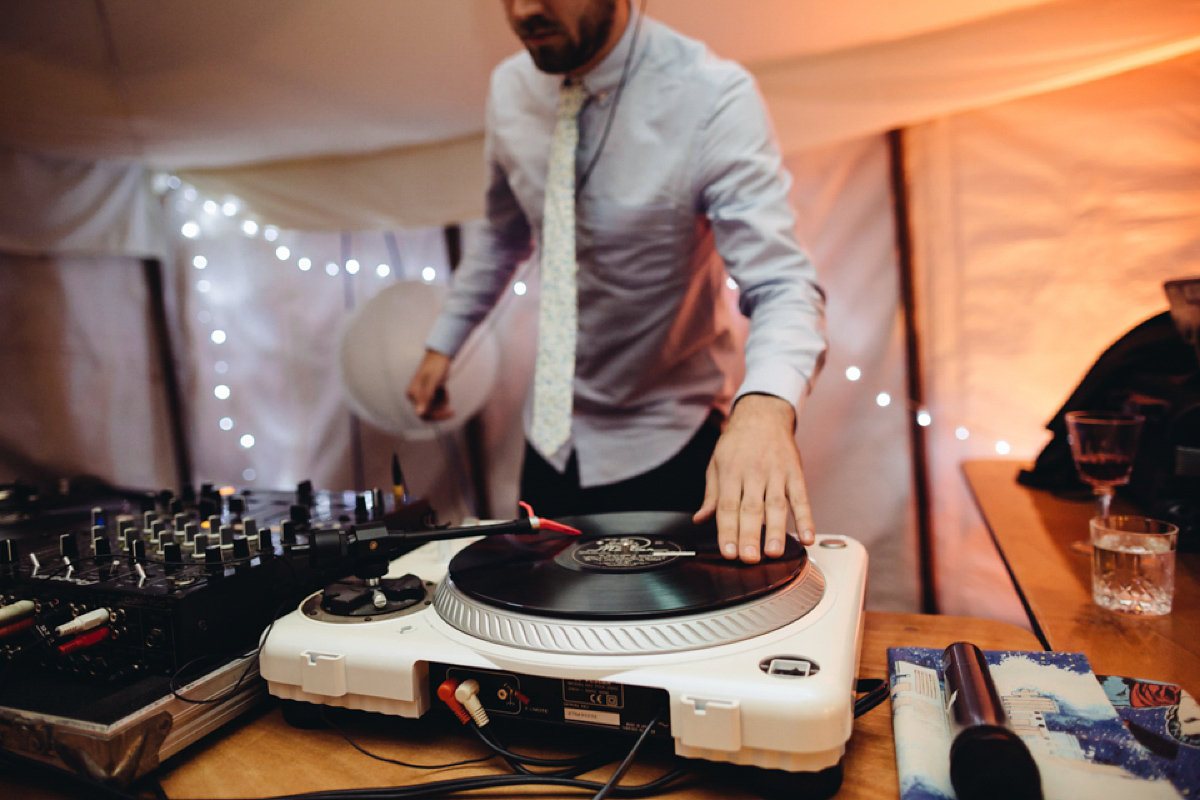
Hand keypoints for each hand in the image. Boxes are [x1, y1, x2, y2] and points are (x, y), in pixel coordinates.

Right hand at [406, 350, 453, 420]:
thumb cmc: (436, 366)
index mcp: (413, 394)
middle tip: (452, 409)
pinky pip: (436, 402)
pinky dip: (443, 397)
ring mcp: (422, 394)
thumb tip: (419, 413)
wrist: (440, 355)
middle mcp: (415, 395)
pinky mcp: (428, 392)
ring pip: (434, 408)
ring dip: (442, 402)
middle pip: (428, 413)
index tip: (450, 412)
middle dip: (440, 410)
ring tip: (444, 389)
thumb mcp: (433, 382)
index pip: (423, 414)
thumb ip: (426, 397)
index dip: (437, 416)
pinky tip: (444, 388)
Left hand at [693, 394, 814, 562]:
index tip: (728, 551)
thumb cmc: (737, 442)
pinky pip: (801, 498)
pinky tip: (807, 537)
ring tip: (773, 552)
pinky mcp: (795, 473)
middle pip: (751, 508)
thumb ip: (711, 495)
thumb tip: (700, 520)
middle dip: (749, 535)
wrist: (763, 414)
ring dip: (775, 530)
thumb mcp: (716, 463)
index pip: (727, 505)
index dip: (727, 530)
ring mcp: (776, 473)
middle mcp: (753, 472)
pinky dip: (806, 518)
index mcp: (730, 471)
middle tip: (749, 558)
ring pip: (776, 505)